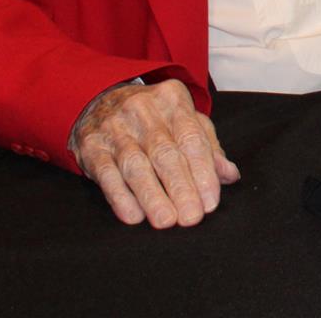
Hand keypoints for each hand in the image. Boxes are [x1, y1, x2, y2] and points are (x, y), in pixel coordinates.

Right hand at [69, 79, 239, 227]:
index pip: (192, 138)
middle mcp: (144, 110)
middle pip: (166, 153)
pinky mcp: (91, 145)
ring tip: (167, 221)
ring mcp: (115, 127)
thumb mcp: (183, 119)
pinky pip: (107, 173)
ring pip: (136, 165)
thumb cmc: (153, 117)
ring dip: (153, 196)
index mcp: (173, 99)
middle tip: (192, 217)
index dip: (203, 172)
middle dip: (181, 188)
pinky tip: (134, 216)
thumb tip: (230, 175)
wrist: (99, 99)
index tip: (210, 202)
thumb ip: (207, 146)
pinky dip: (121, 197)